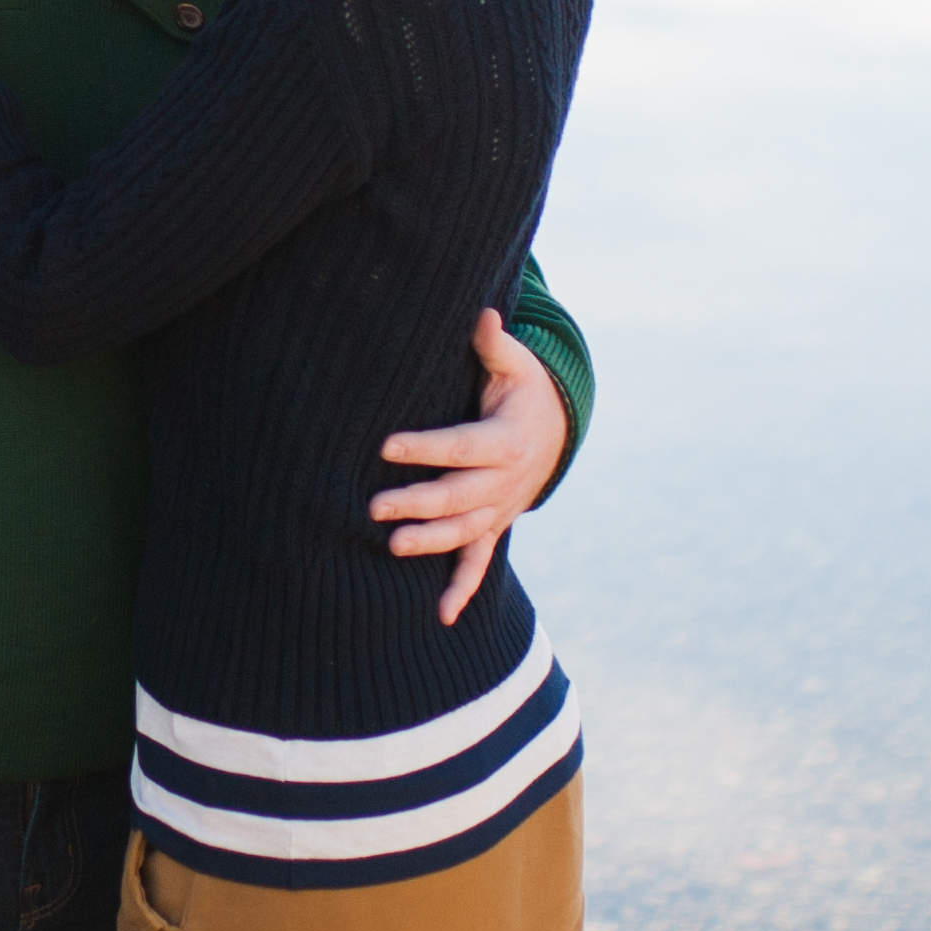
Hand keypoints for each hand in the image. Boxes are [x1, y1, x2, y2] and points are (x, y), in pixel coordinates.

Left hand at [373, 310, 565, 623]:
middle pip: (458, 496)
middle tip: (374, 506)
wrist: (556, 430)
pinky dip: (463, 589)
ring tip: (392, 546)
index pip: (460, 446)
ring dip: (431, 542)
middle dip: (417, 502)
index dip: (425, 447)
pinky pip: (480, 561)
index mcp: (506, 441)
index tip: (387, 445)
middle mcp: (505, 482)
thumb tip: (483, 315)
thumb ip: (495, 345)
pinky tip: (441, 615)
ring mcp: (499, 509)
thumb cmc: (522, 390)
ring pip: (464, 531)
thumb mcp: (515, 365)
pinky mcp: (494, 525)